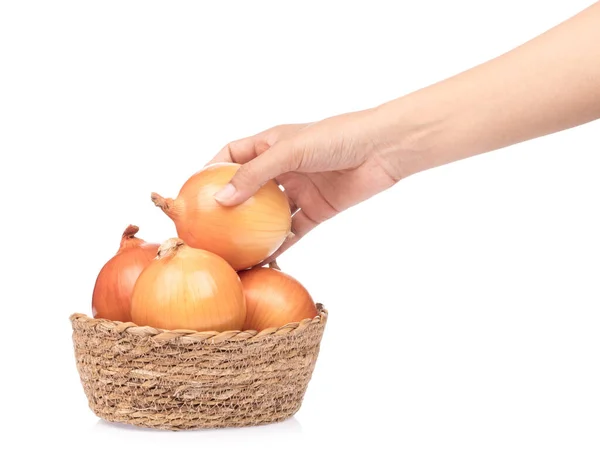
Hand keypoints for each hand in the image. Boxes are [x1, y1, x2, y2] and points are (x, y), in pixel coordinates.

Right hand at [209, 109, 400, 260]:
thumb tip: (220, 200)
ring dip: (253, 231)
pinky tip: (264, 259)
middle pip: (248, 189)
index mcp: (271, 144)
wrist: (383, 150)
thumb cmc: (337, 137)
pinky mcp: (317, 210)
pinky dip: (280, 244)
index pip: (232, 155)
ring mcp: (299, 190)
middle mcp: (282, 167)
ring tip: (231, 249)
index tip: (193, 191)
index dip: (212, 170)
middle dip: (229, 207)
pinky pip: (293, 230)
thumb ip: (255, 175)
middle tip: (207, 228)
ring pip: (269, 215)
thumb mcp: (290, 151)